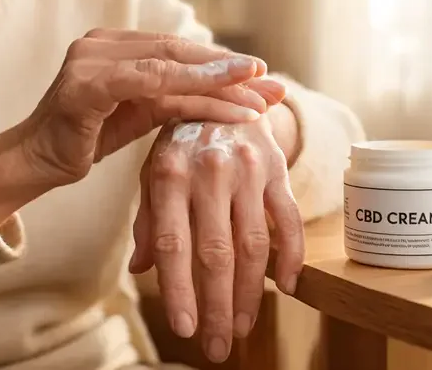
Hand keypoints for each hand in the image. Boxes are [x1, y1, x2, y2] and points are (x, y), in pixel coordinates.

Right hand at [17, 28, 283, 187]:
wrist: (33, 163)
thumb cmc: (84, 139)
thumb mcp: (137, 115)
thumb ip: (172, 97)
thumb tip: (226, 91)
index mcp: (113, 44)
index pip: (176, 49)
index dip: (220, 61)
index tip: (263, 76)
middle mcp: (101, 42)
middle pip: (179, 52)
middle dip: (229, 69)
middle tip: (272, 82)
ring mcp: (91, 60)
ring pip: (170, 66)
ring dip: (221, 81)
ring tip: (261, 94)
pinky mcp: (86, 85)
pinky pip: (150, 85)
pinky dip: (195, 94)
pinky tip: (229, 106)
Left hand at [128, 114, 304, 363]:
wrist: (225, 87)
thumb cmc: (182, 139)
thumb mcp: (154, 169)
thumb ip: (148, 218)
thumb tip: (140, 268)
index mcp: (168, 171)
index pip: (171, 242)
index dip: (178, 289)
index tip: (184, 329)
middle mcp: (208, 169)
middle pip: (215, 252)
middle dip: (217, 306)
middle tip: (219, 347)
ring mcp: (247, 169)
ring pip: (252, 244)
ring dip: (251, 293)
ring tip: (244, 327)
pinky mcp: (277, 168)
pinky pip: (290, 220)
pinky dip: (291, 257)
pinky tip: (287, 288)